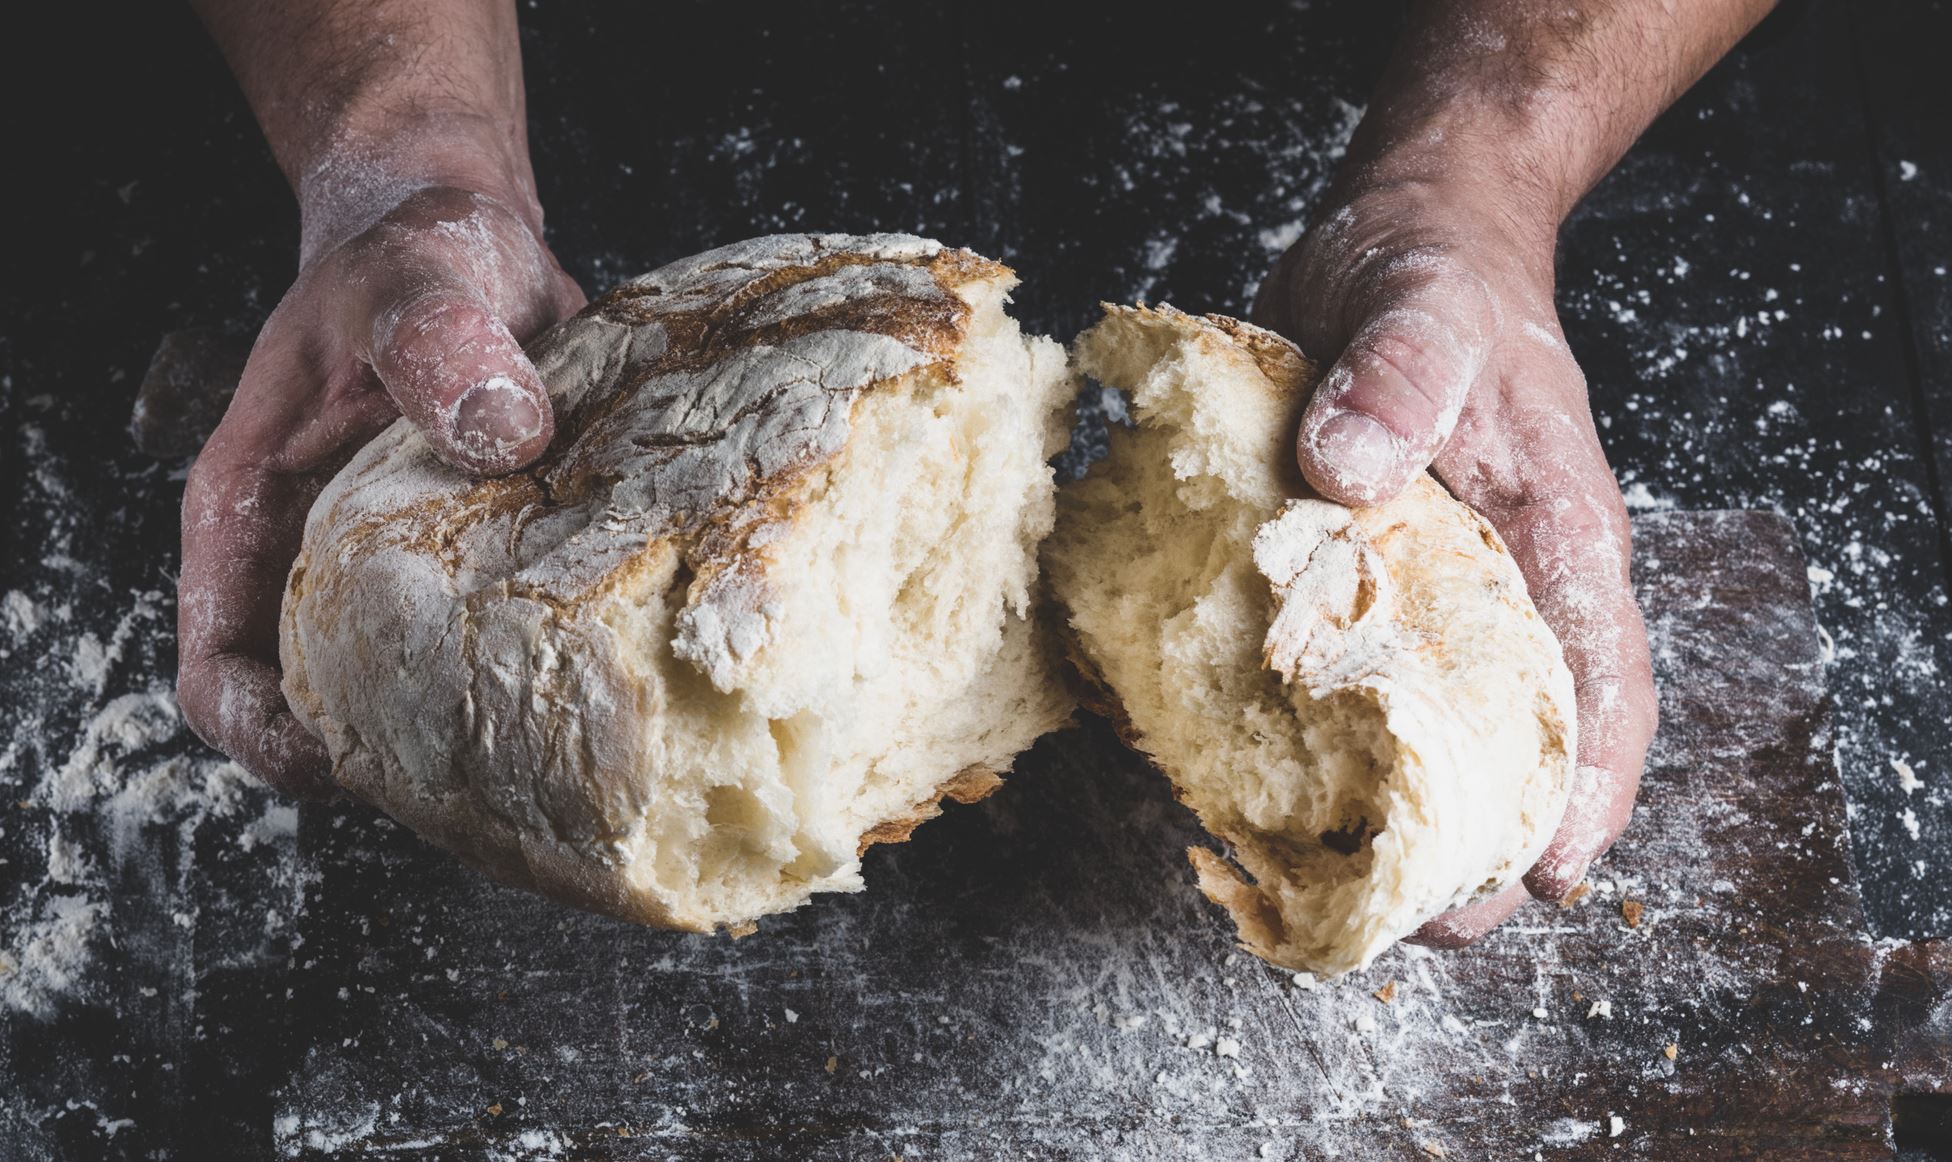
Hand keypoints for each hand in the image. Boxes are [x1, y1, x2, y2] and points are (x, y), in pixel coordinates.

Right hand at [177, 176, 583, 795]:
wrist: (470, 248)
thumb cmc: (412, 259)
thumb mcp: (412, 278)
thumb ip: (435, 338)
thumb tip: (498, 426)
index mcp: (253, 513)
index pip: (221, 672)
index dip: (271, 740)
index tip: (356, 760)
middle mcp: (314, 561)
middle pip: (320, 713)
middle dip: (390, 760)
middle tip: (491, 775)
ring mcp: (393, 574)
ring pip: (408, 699)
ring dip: (468, 729)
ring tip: (552, 743)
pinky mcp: (473, 571)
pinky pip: (488, 652)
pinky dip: (532, 677)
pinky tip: (595, 676)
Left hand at [1253, 176, 1657, 943]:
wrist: (1399, 238)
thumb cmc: (1433, 273)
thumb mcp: (1417, 306)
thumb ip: (1393, 378)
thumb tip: (1342, 475)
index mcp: (1554, 532)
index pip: (1600, 679)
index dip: (1586, 787)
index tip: (1549, 874)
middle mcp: (1504, 579)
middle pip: (1521, 736)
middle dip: (1483, 842)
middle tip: (1423, 928)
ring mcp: (1432, 586)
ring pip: (1436, 725)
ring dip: (1399, 813)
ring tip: (1341, 895)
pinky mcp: (1359, 579)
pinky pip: (1349, 676)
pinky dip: (1317, 739)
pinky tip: (1262, 786)